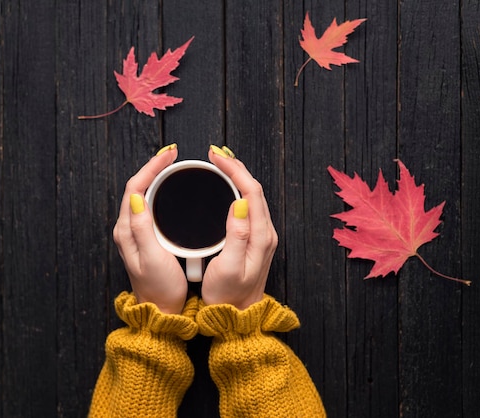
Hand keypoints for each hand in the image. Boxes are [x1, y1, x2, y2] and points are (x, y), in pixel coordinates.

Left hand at [112, 145, 187, 313]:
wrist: (160, 311)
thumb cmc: (160, 289)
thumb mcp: (153, 258)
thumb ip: (142, 229)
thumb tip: (137, 198)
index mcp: (127, 231)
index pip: (135, 188)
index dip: (151, 167)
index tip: (169, 155)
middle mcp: (127, 229)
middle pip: (137, 187)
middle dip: (153, 167)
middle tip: (172, 154)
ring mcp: (134, 233)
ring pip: (142, 194)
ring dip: (155, 176)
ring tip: (172, 165)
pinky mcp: (144, 237)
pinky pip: (149, 205)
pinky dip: (159, 191)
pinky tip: (171, 189)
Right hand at [202, 146, 277, 309]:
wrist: (238, 319)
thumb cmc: (228, 296)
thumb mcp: (230, 268)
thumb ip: (237, 236)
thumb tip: (241, 203)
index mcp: (260, 236)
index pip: (251, 191)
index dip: (234, 170)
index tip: (215, 157)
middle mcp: (265, 233)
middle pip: (255, 189)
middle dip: (235, 167)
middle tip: (214, 154)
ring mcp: (262, 237)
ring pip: (253, 196)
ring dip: (237, 176)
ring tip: (219, 164)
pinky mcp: (255, 241)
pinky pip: (249, 206)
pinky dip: (237, 190)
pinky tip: (225, 188)